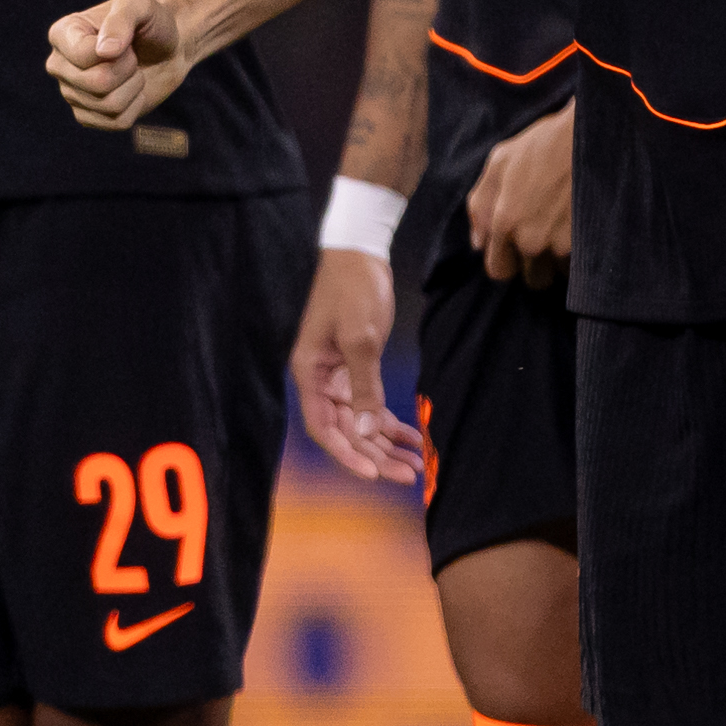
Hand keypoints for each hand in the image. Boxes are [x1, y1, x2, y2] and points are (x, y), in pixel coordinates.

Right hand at [47, 0, 187, 127]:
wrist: (167, 49)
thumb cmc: (151, 22)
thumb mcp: (140, 4)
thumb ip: (123, 16)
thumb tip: (105, 52)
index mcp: (62, 34)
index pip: (84, 56)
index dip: (118, 50)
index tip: (126, 37)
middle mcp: (58, 65)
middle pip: (97, 83)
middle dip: (128, 70)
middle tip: (132, 56)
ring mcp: (70, 93)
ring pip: (109, 106)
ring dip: (134, 87)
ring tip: (133, 71)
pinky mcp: (87, 116)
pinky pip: (116, 123)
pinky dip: (135, 106)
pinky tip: (132, 90)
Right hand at [289, 249, 424, 485]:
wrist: (360, 251)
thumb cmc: (352, 289)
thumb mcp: (361, 338)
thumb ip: (365, 387)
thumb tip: (367, 429)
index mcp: (310, 373)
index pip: (324, 427)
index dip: (347, 454)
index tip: (373, 473)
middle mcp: (320, 379)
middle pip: (346, 430)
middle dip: (376, 454)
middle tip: (408, 474)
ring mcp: (339, 375)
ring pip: (361, 421)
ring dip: (386, 443)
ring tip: (415, 463)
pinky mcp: (357, 366)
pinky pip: (372, 403)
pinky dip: (391, 421)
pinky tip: (412, 437)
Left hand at [467, 103, 574, 283]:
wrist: (592, 135)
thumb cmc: (543, 144)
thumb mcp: (499, 161)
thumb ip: (480, 205)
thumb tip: (478, 243)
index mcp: (503, 222)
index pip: (499, 271)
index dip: (507, 261)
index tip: (516, 249)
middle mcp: (531, 240)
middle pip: (531, 279)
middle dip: (536, 264)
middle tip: (545, 237)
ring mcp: (562, 245)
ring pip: (559, 274)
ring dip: (561, 260)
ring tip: (566, 229)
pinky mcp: (590, 245)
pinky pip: (582, 267)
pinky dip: (582, 254)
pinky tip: (582, 229)